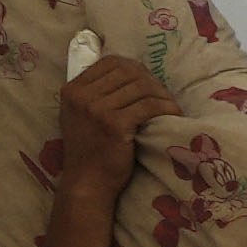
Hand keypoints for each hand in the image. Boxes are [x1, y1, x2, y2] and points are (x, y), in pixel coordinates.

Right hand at [52, 46, 170, 163]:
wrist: (87, 183)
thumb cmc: (90, 151)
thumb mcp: (81, 115)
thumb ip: (96, 93)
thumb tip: (131, 71)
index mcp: (72, 89)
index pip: (111, 62)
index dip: (136, 70)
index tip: (149, 84)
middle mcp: (81, 95)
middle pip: (129, 72)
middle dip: (152, 82)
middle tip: (164, 97)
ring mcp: (96, 109)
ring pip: (141, 87)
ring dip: (162, 95)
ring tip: (171, 107)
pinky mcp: (114, 124)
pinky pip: (148, 106)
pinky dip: (166, 108)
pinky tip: (174, 115)